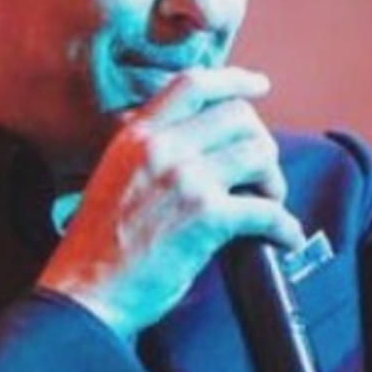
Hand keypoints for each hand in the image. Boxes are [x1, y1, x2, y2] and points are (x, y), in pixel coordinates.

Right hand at [38, 67, 303, 338]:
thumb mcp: (113, 175)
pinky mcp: (207, 218)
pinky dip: (285, 226)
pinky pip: (267, 210)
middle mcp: (162, 147)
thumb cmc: (98, 244)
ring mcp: (186, 180)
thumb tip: (191, 140)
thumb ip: (147, 150)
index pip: (193, 84)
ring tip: (269, 202)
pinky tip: (284, 236)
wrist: (86, 291)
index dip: (234, 80)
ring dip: (274, 181)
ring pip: (259, 154)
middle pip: (239, 117)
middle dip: (261, 143)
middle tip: (262, 174)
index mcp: (137, 134)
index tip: (259, 85)